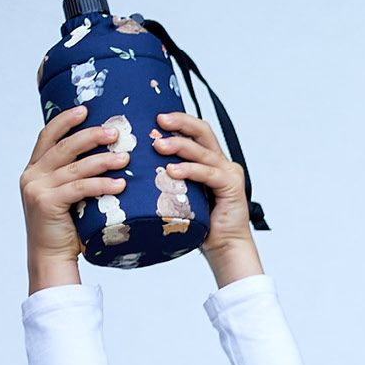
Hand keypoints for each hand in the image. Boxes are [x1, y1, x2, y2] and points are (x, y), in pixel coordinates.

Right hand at [19, 107, 125, 291]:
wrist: (50, 257)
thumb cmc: (67, 228)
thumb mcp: (68, 197)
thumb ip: (76, 178)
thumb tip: (109, 159)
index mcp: (34, 169)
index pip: (47, 136)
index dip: (65, 120)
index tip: (86, 109)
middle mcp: (32, 175)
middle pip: (63, 146)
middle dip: (90, 135)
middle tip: (116, 131)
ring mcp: (37, 188)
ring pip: (75, 167)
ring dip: (103, 160)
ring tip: (126, 157)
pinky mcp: (46, 203)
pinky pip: (80, 188)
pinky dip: (102, 184)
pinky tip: (120, 183)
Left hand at [150, 111, 260, 285]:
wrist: (224, 248)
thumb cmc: (199, 225)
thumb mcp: (178, 194)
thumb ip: (166, 178)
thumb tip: (131, 167)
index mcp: (210, 161)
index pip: (195, 131)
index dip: (177, 121)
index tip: (153, 116)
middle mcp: (222, 163)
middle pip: (203, 131)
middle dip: (180, 123)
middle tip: (158, 121)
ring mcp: (229, 174)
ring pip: (203, 151)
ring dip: (179, 145)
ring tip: (158, 145)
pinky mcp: (233, 187)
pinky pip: (209, 173)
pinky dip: (190, 170)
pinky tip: (173, 170)